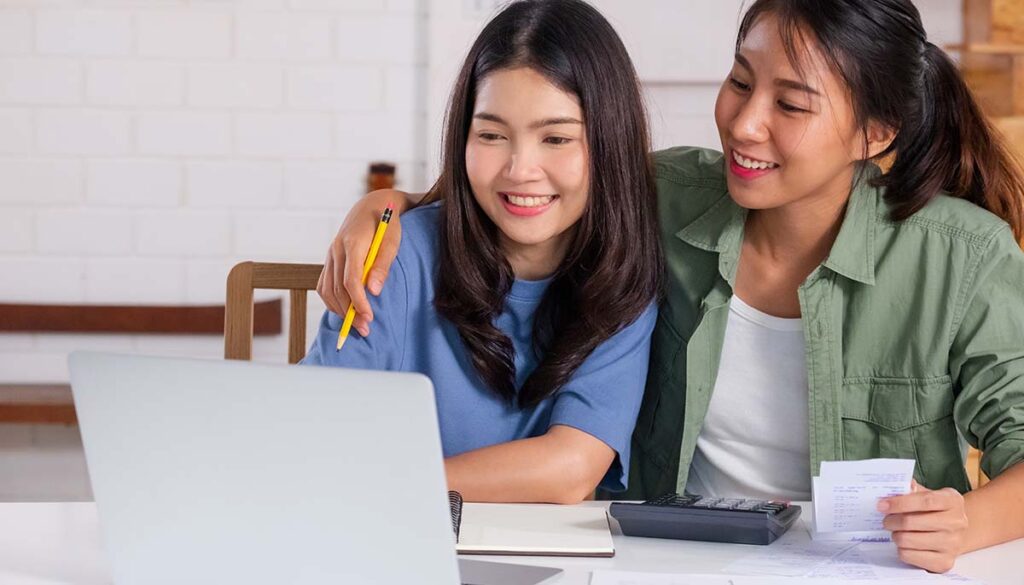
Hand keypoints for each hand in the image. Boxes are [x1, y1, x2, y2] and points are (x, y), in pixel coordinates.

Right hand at [317, 189, 406, 335]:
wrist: (372, 206)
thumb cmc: (387, 225)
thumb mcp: (391, 242)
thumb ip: (382, 266)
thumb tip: (374, 292)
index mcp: (352, 244)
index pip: (350, 280)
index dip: (358, 301)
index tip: (369, 317)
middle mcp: (336, 250)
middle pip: (337, 288)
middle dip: (350, 312)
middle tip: (365, 329)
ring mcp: (330, 254)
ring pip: (327, 289)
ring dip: (339, 310)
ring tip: (356, 324)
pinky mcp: (329, 259)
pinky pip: (324, 285)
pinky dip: (332, 301)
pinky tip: (345, 311)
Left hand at [879, 480, 967, 572]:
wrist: (954, 532)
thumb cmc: (934, 510)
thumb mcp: (927, 494)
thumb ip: (910, 490)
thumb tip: (892, 489)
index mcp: (953, 501)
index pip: (925, 501)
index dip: (900, 503)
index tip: (882, 505)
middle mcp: (957, 523)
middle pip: (911, 522)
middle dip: (891, 520)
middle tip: (886, 520)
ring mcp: (953, 544)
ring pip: (907, 540)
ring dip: (895, 535)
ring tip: (896, 531)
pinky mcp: (944, 562)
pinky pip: (909, 556)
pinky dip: (901, 550)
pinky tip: (905, 544)